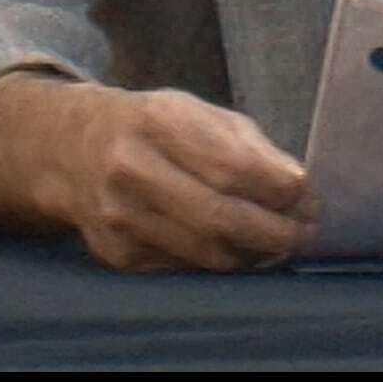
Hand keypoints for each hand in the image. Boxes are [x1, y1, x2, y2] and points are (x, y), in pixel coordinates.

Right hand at [41, 83, 317, 273]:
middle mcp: (131, 170)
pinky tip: (244, 250)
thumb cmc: (156, 127)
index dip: (280, 189)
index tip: (310, 196)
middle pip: (219, 217)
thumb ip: (251, 147)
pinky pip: (186, 267)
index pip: (232, 167)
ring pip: (205, 252)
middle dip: (276, 231)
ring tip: (283, 244)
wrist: (72, 150)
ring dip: (256, 254)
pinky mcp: (117, 254)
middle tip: (307, 232)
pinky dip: (224, 262)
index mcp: (158, 122)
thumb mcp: (201, 114)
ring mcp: (119, 217)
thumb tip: (297, 185)